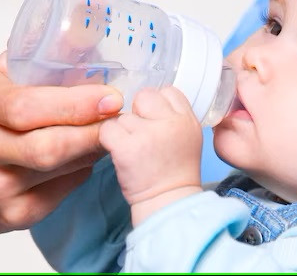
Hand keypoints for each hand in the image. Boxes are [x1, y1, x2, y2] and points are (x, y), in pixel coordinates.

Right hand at [0, 53, 123, 239]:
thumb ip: (28, 70)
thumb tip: (85, 45)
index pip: (25, 107)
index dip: (75, 104)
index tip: (110, 96)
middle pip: (48, 146)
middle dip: (93, 131)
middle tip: (122, 116)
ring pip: (60, 169)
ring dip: (93, 149)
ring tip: (111, 130)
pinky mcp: (11, 216)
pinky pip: (62, 191)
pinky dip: (81, 169)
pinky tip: (87, 155)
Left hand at [99, 87, 202, 224]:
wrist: (167, 203)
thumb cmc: (174, 172)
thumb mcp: (188, 136)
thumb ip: (173, 115)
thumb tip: (147, 101)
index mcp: (187, 119)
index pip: (168, 92)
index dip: (157, 105)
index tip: (154, 122)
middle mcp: (170, 123)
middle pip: (144, 97)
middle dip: (138, 113)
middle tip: (140, 136)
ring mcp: (147, 134)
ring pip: (123, 116)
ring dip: (123, 131)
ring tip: (133, 151)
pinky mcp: (126, 147)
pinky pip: (108, 130)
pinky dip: (109, 140)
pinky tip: (119, 153)